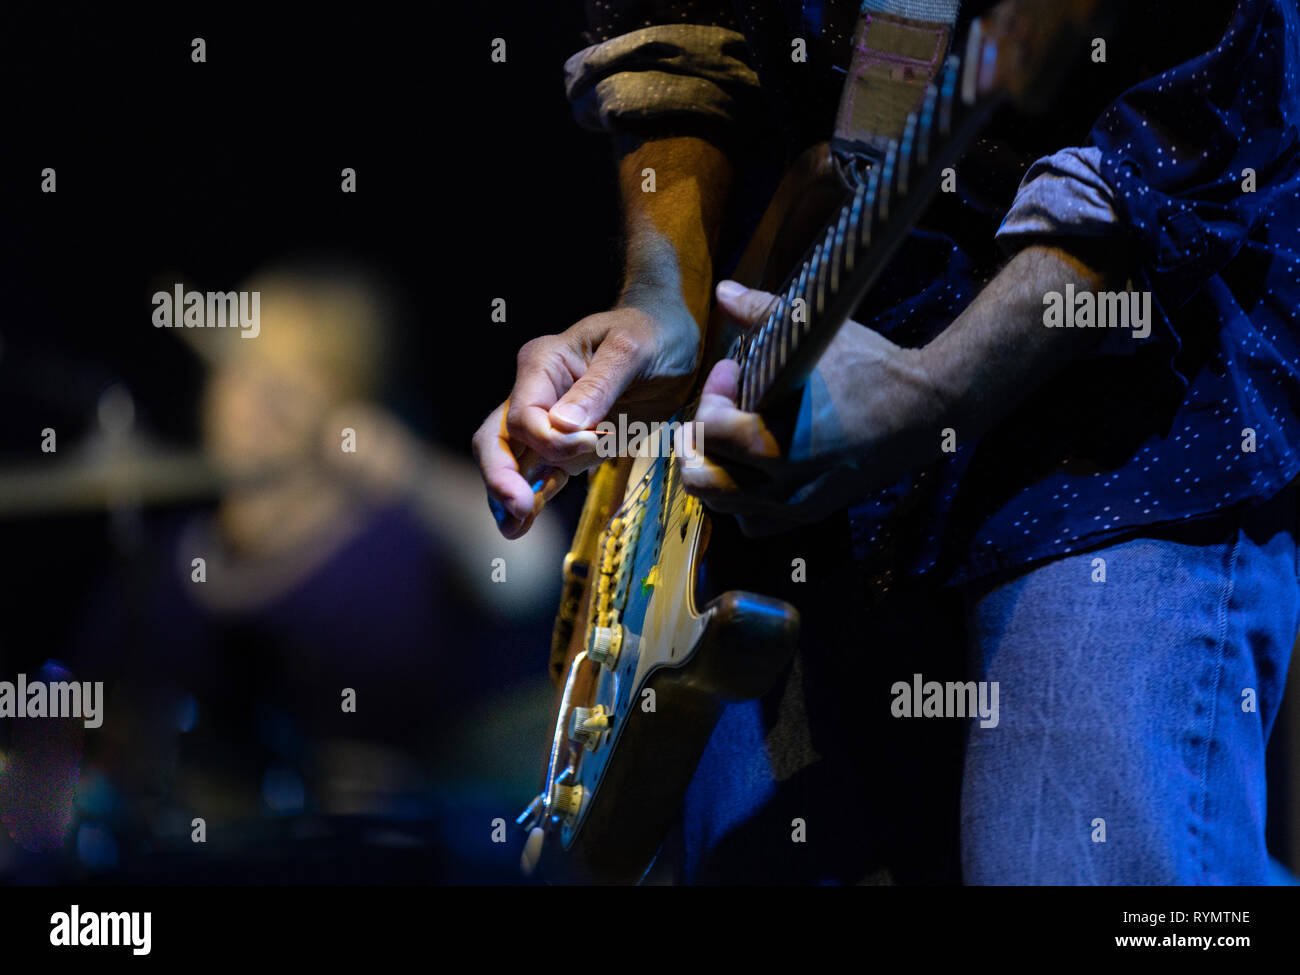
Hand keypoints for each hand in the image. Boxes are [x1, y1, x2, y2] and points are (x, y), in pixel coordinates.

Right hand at [473, 295, 701, 537]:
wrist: (671, 336)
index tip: (595, 442)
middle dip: (502, 477)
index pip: (524, 416)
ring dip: (511, 497)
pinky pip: (543, 472)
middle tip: (518, 509)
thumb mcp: (632, 349)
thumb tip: (563, 425)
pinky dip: (534, 497)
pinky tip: (523, 524)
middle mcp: (536, 392)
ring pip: (514, 463)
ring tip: (514, 529)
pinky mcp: (570, 442)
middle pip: (498, 440)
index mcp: (542, 364)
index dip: (552, 442)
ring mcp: (549, 420)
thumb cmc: (652, 332)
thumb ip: (598, 385)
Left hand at [681, 281, 943, 534]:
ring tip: (734, 436)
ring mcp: (795, 503)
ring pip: (721, 503)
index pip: (705, 429)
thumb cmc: (872, 368)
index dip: (710, 393)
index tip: (734, 371)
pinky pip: (752, 522)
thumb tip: (723, 290)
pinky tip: (754, 469)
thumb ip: (760, 312)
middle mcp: (781, 482)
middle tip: (716, 412)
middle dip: (698, 441)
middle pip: (700, 477)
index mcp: (774, 440)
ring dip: (717, 469)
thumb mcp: (814, 334)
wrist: (927, 410)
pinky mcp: (811, 512)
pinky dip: (742, 499)